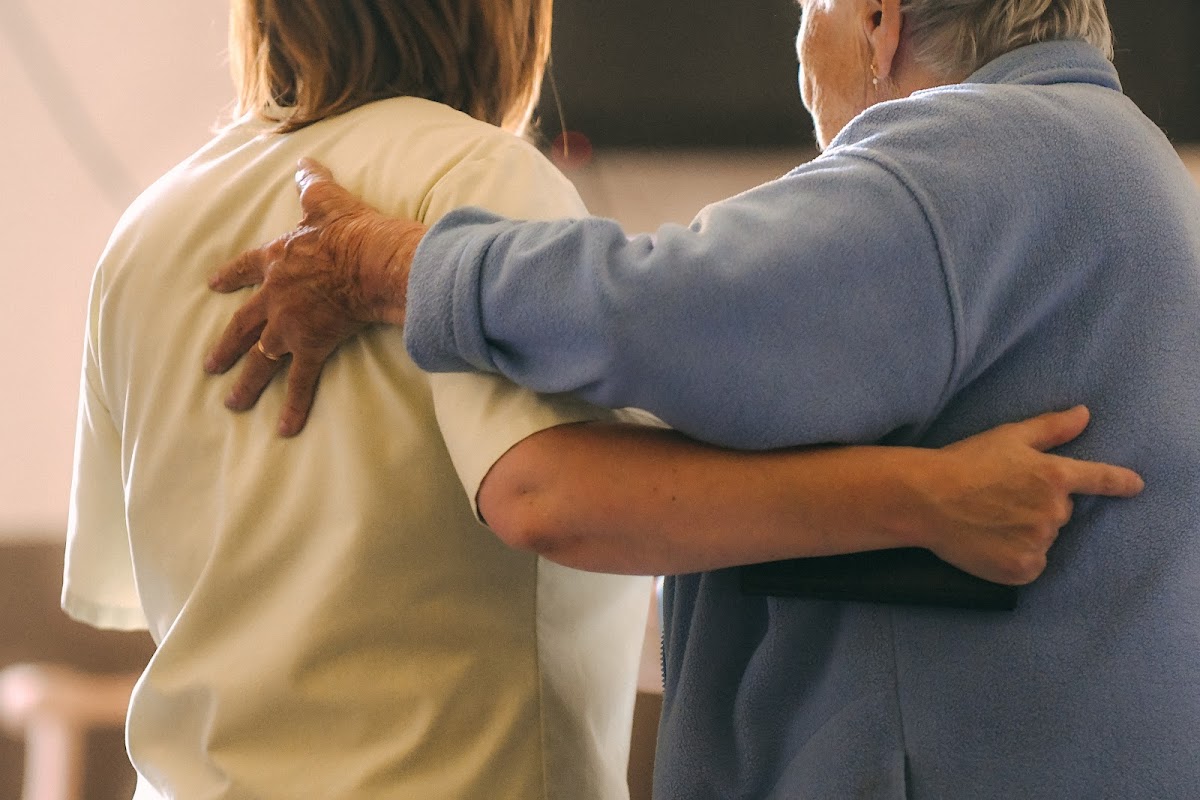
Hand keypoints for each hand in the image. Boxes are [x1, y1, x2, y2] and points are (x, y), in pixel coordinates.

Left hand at [203, 159, 427, 435]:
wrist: (371, 260)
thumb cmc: (352, 230)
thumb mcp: (328, 200)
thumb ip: (312, 183)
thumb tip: (304, 159)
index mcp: (277, 260)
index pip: (245, 268)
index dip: (230, 277)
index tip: (214, 286)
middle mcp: (275, 296)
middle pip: (242, 325)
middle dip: (224, 347)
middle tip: (209, 366)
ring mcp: (289, 324)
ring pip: (260, 360)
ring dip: (245, 384)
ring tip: (232, 404)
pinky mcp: (311, 346)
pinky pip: (300, 382)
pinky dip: (292, 407)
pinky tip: (284, 430)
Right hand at [913, 406, 1142, 584]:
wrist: (926, 499)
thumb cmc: (964, 462)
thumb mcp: (1008, 437)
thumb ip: (1051, 428)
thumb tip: (1084, 414)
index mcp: (1055, 476)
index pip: (1098, 480)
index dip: (1118, 482)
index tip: (1135, 485)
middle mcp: (1054, 511)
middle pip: (1060, 512)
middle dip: (1038, 506)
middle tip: (1000, 498)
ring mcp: (1039, 542)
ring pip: (1043, 539)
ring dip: (1026, 532)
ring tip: (989, 520)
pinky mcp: (1022, 568)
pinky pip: (1031, 565)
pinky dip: (1016, 558)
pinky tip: (991, 544)